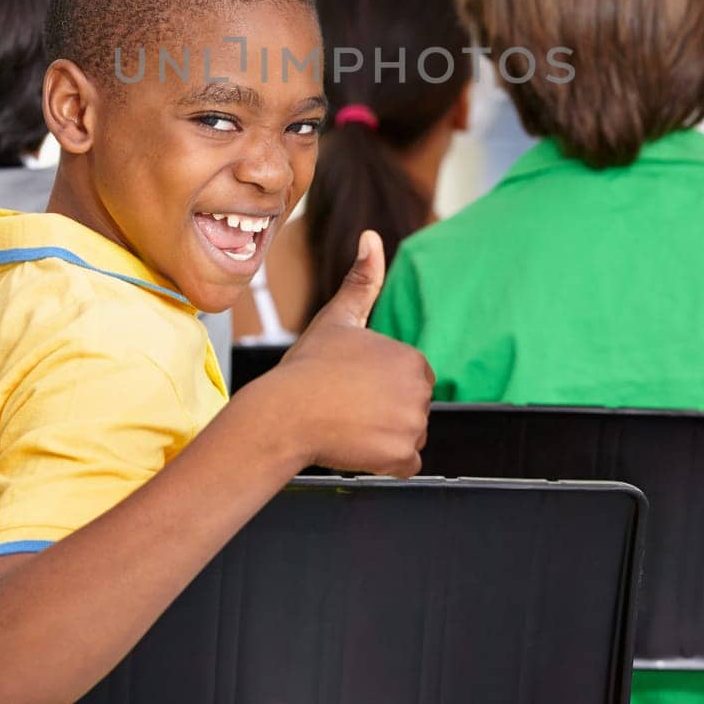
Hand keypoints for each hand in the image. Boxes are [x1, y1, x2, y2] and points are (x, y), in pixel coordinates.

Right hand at [269, 230, 433, 477]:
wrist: (282, 413)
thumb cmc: (307, 367)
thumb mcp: (337, 319)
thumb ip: (362, 281)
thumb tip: (372, 237)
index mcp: (412, 358)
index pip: (408, 382)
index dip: (377, 388)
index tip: (350, 385)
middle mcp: (420, 390)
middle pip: (410, 410)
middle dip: (383, 414)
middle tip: (346, 408)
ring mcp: (413, 424)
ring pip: (407, 437)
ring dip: (382, 439)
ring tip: (347, 426)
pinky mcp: (402, 456)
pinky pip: (404, 466)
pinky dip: (383, 463)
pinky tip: (355, 447)